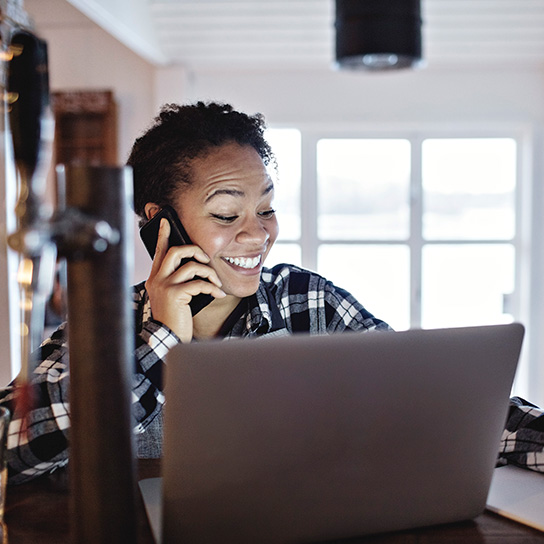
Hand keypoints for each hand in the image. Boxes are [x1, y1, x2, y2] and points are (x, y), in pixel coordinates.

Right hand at [145, 218, 224, 342]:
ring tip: (216, 283)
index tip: (165, 221)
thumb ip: (178, 282)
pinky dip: (213, 288)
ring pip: (191, 266)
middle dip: (195, 250)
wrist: (168, 339)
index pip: (159, 252)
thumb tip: (195, 268)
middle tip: (207, 259)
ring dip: (210, 273)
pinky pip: (199, 283)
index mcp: (155, 279)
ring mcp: (164, 286)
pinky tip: (218, 295)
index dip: (163, 235)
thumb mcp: (173, 298)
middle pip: (175, 251)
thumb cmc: (174, 319)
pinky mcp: (174, 295)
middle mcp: (157, 280)